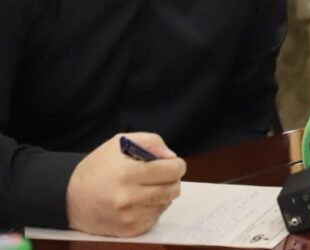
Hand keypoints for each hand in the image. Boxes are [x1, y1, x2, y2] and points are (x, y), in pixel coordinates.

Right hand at [66, 132, 185, 236]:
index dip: (176, 165)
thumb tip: (170, 156)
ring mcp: (129, 217)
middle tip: (160, 176)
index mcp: (129, 173)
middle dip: (171, 180)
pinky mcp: (128, 230)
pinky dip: (151, 208)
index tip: (170, 163)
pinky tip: (138, 201)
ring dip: (161, 194)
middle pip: (173, 189)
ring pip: (166, 204)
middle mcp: (130, 197)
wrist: (69, 196)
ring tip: (145, 188)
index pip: (172, 170)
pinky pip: (154, 218)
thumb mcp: (120, 143)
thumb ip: (151, 142)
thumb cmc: (97, 167)